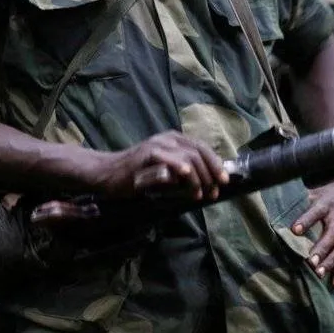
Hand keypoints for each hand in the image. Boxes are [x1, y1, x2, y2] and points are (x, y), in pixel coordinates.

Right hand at [93, 131, 228, 202]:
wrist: (108, 174)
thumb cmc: (138, 175)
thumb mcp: (166, 173)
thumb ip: (184, 174)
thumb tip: (209, 183)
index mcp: (175, 140)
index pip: (203, 148)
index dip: (216, 164)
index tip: (224, 182)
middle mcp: (169, 138)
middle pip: (199, 152)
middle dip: (211, 173)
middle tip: (213, 192)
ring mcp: (157, 145)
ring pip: (188, 156)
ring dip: (198, 177)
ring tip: (199, 194)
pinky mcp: (146, 154)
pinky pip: (167, 158)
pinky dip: (179, 166)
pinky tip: (185, 175)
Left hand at [291, 164, 333, 288]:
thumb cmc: (333, 192)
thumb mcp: (318, 190)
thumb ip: (301, 199)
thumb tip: (276, 203)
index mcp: (327, 204)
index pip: (316, 211)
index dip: (306, 220)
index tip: (294, 229)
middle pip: (332, 234)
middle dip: (322, 249)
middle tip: (311, 262)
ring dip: (332, 262)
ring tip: (319, 273)